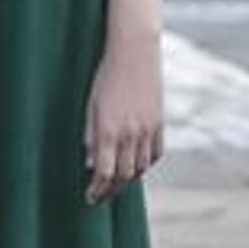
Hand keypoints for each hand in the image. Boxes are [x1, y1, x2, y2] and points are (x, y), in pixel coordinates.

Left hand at [84, 33, 164, 205]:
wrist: (134, 50)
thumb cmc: (105, 75)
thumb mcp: (90, 105)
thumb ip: (91, 135)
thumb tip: (91, 161)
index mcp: (108, 130)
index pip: (104, 173)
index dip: (97, 189)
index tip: (89, 196)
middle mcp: (130, 133)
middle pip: (123, 176)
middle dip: (110, 191)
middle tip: (100, 197)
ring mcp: (147, 129)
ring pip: (140, 168)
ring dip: (127, 180)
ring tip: (115, 184)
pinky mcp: (159, 122)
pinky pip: (155, 154)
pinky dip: (146, 164)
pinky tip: (137, 166)